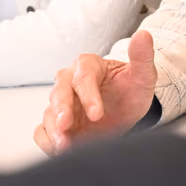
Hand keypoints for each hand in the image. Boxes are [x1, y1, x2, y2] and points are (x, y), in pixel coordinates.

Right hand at [33, 29, 157, 154]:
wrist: (127, 112)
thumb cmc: (131, 90)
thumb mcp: (143, 75)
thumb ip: (142, 57)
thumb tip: (143, 35)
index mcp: (89, 65)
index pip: (83, 78)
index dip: (88, 96)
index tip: (97, 114)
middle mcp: (70, 82)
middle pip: (59, 92)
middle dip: (61, 110)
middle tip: (66, 126)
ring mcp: (61, 104)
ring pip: (49, 113)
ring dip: (54, 130)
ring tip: (64, 146)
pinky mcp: (57, 124)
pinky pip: (42, 132)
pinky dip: (47, 141)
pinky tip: (58, 150)